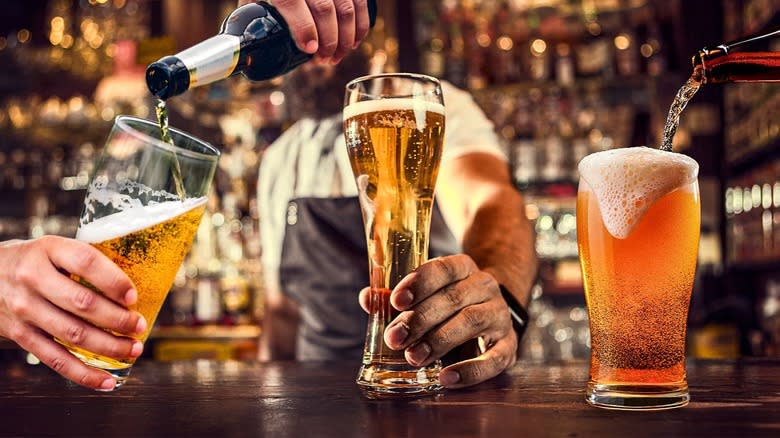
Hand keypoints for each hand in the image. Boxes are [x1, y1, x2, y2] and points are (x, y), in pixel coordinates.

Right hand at [0, 237, 146, 389]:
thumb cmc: (33, 261)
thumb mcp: (53, 249)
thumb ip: (84, 261)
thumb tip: (135, 286)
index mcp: (48, 249)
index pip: (86, 262)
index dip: (113, 280)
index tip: (133, 296)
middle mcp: (33, 278)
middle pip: (83, 303)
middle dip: (118, 319)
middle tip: (139, 326)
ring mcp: (25, 308)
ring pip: (73, 334)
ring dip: (109, 346)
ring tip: (133, 349)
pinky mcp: (20, 335)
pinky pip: (56, 359)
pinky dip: (84, 374)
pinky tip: (107, 380)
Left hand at [239, 0, 371, 63]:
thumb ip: (255, 15)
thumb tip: (252, 51)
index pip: (291, 2)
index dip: (303, 28)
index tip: (310, 51)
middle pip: (324, 9)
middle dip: (328, 42)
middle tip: (324, 60)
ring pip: (346, 8)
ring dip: (345, 38)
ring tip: (337, 56)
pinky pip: (361, 3)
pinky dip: (361, 25)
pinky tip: (354, 42)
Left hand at [359, 254, 517, 388]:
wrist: (489, 313)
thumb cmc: (446, 304)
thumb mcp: (424, 294)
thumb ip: (395, 297)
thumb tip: (367, 298)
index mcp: (463, 267)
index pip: (443, 268)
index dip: (420, 283)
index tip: (396, 301)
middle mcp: (485, 286)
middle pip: (453, 298)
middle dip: (420, 319)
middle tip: (395, 338)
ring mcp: (499, 314)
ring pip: (471, 322)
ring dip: (439, 340)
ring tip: (414, 357)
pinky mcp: (509, 344)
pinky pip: (494, 358)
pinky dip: (471, 370)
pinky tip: (447, 378)